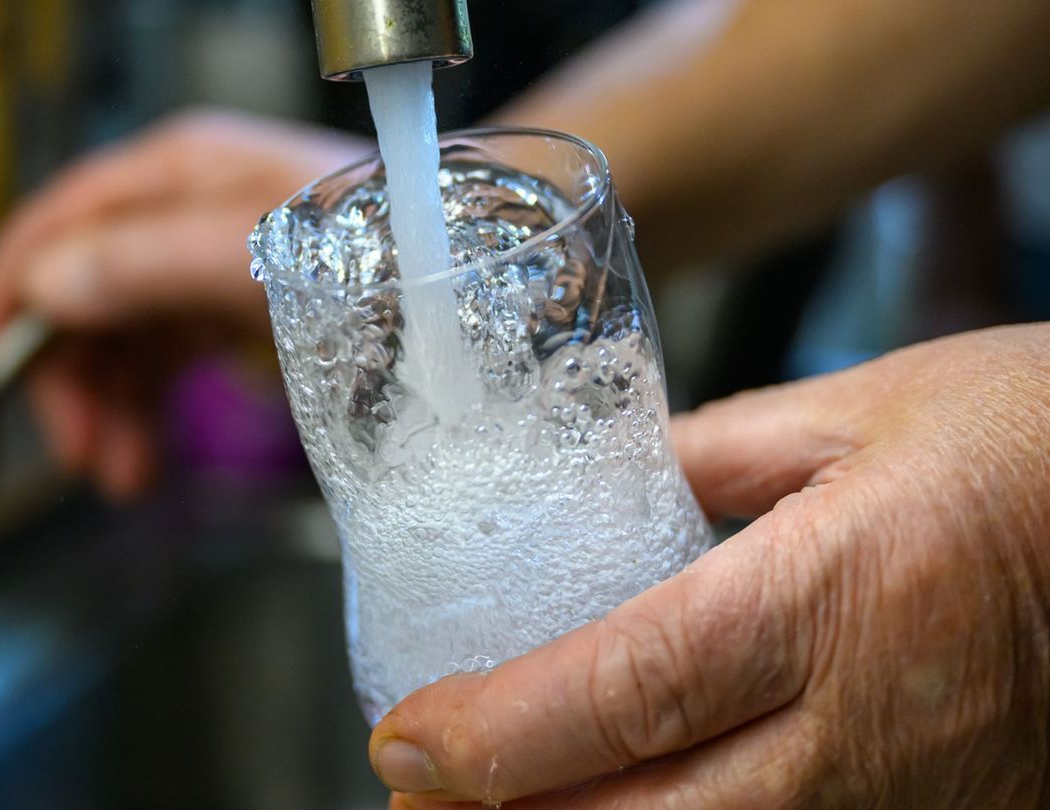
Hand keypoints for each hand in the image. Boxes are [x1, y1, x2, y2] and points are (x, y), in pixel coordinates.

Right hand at [0, 109, 366, 496]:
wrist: (479, 291)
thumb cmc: (392, 254)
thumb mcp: (264, 258)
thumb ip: (153, 263)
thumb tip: (50, 285)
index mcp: (179, 177)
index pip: (56, 228)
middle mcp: (182, 217)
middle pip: (78, 294)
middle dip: (64, 379)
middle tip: (77, 454)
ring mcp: (206, 269)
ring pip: (115, 341)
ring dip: (104, 410)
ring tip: (122, 473)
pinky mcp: (231, 319)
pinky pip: (159, 367)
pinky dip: (143, 414)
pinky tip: (147, 455)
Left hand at [368, 324, 1049, 807]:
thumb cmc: (1035, 441)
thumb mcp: (863, 410)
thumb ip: (711, 456)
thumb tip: (603, 487)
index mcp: (835, 594)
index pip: (628, 690)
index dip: (498, 733)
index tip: (407, 741)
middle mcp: (873, 728)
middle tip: (423, 792)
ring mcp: (922, 804)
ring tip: (507, 808)